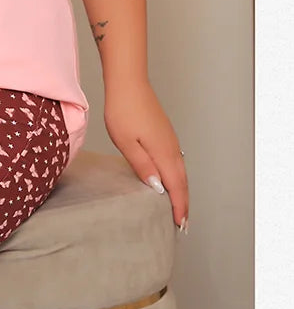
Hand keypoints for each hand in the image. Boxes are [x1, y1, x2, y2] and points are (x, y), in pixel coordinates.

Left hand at [103, 77, 188, 230]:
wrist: (129, 84)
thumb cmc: (123, 111)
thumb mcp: (127, 143)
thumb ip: (142, 166)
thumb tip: (158, 188)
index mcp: (164, 153)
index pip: (176, 186)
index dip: (178, 207)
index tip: (179, 224)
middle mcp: (172, 148)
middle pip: (182, 182)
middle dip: (184, 204)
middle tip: (182, 224)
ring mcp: (170, 141)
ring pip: (181, 172)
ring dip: (182, 192)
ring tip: (178, 208)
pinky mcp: (165, 135)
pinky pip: (176, 162)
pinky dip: (177, 178)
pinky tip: (170, 181)